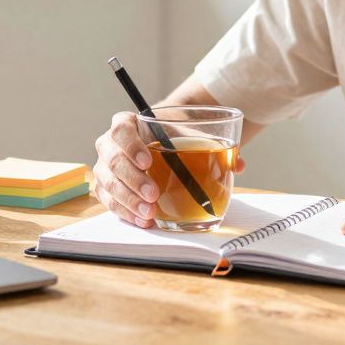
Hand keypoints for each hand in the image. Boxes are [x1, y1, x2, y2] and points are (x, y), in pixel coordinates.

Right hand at [93, 110, 245, 227]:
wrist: (164, 143)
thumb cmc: (176, 137)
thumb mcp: (192, 135)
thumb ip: (214, 145)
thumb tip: (238, 165)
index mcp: (128, 123)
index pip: (121, 129)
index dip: (131, 145)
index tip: (148, 161)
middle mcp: (110, 144)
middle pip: (112, 159)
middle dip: (132, 180)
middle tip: (154, 195)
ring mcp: (106, 167)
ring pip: (108, 183)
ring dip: (128, 200)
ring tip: (150, 213)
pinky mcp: (106, 188)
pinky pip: (109, 202)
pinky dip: (126, 212)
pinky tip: (144, 220)